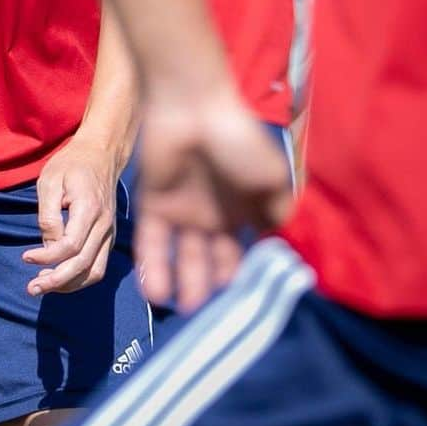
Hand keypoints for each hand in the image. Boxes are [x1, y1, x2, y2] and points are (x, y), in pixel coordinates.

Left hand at [22, 134, 121, 294]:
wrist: (101, 153)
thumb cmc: (71, 164)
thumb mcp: (50, 181)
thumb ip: (49, 215)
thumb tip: (48, 246)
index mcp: (89, 209)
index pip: (70, 246)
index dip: (47, 257)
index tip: (26, 257)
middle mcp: (104, 225)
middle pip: (83, 265)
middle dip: (56, 281)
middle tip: (31, 289)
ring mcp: (110, 232)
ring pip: (94, 272)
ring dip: (69, 284)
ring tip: (44, 286)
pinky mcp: (109, 236)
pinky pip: (98, 266)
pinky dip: (80, 277)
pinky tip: (60, 277)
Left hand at [134, 85, 293, 313]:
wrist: (193, 108)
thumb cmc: (236, 139)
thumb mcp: (270, 177)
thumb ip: (275, 213)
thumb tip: (273, 243)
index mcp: (241, 208)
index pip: (240, 252)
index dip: (241, 277)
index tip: (240, 305)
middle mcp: (211, 213)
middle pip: (210, 259)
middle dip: (209, 286)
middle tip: (208, 317)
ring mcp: (181, 209)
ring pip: (181, 255)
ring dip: (182, 282)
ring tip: (182, 310)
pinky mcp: (153, 203)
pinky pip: (151, 242)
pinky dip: (152, 266)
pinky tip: (154, 292)